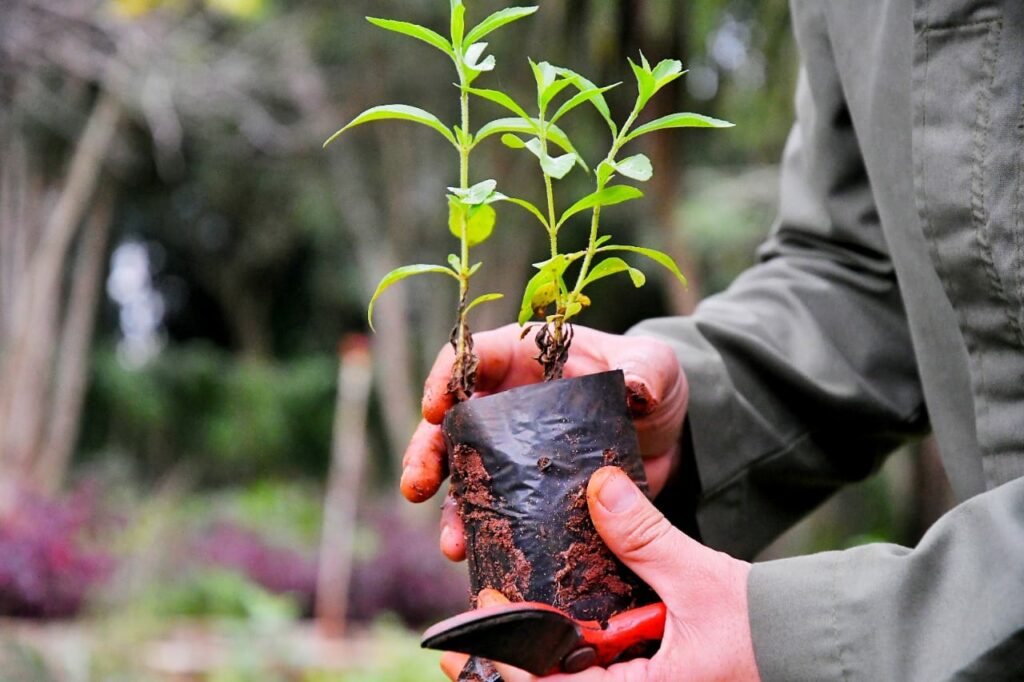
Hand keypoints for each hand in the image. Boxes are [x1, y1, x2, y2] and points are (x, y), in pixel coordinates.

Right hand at [399, 324, 688, 560]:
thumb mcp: (654, 366)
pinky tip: (474, 556)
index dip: (445, 377)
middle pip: (450, 422)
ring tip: (450, 541)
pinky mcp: (525, 491)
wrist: (669, 436)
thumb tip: (636, 386)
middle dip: (426, 451)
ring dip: (447, 507)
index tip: (435, 407)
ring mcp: (510, 450)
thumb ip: (645, 370)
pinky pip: (492, 512)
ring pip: (461, 474)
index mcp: (525, 357)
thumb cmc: (651, 383)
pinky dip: (480, 534)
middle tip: (418, 482)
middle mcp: (505, 403)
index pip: (475, 356)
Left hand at [440, 467, 759, 681]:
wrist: (809, 651)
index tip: (483, 611)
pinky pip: (597, 681)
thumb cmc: (762, 628)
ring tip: (494, 635)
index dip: (507, 657)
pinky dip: (569, 661)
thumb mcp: (699, 578)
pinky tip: (549, 636)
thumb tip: (600, 485)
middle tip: (463, 645)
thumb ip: (644, 536)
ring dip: (533, 667)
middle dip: (505, 673)